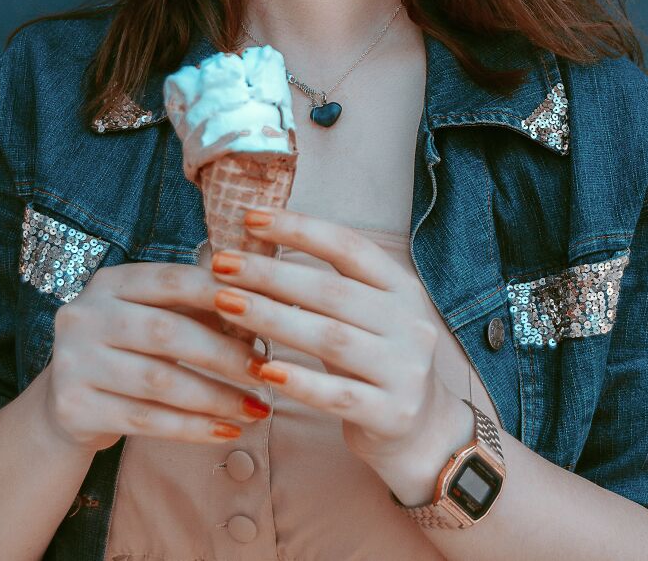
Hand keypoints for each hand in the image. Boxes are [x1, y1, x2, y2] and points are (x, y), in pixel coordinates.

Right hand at [45, 262, 274, 453]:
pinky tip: (225, 430)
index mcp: (110, 282)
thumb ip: (198, 305)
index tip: (264, 310)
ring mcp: (74, 362)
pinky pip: (146, 420)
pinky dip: (192, 428)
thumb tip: (264, 303)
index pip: (172, 279)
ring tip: (255, 407)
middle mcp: (85, 315)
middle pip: (167, 331)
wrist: (67, 399)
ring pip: (159, 381)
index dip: (219, 293)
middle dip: (224, 353)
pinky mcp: (74, 407)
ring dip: (216, 396)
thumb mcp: (154, 314)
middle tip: (265, 371)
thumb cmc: (130, 347)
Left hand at [210, 206, 454, 484]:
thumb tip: (255, 247)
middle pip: (332, 291)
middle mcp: (410, 323)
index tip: (250, 217)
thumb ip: (326, 286)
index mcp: (403, 288)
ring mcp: (406, 370)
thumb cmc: (375, 360)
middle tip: (222, 264)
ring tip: (226, 304)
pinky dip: (300, 381)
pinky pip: (338, 396)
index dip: (299, 228)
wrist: (426, 431)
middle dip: (271, 274)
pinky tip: (263, 370)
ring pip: (330, 338)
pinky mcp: (393, 414)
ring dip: (272, 319)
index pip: (348, 247)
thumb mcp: (365, 315)